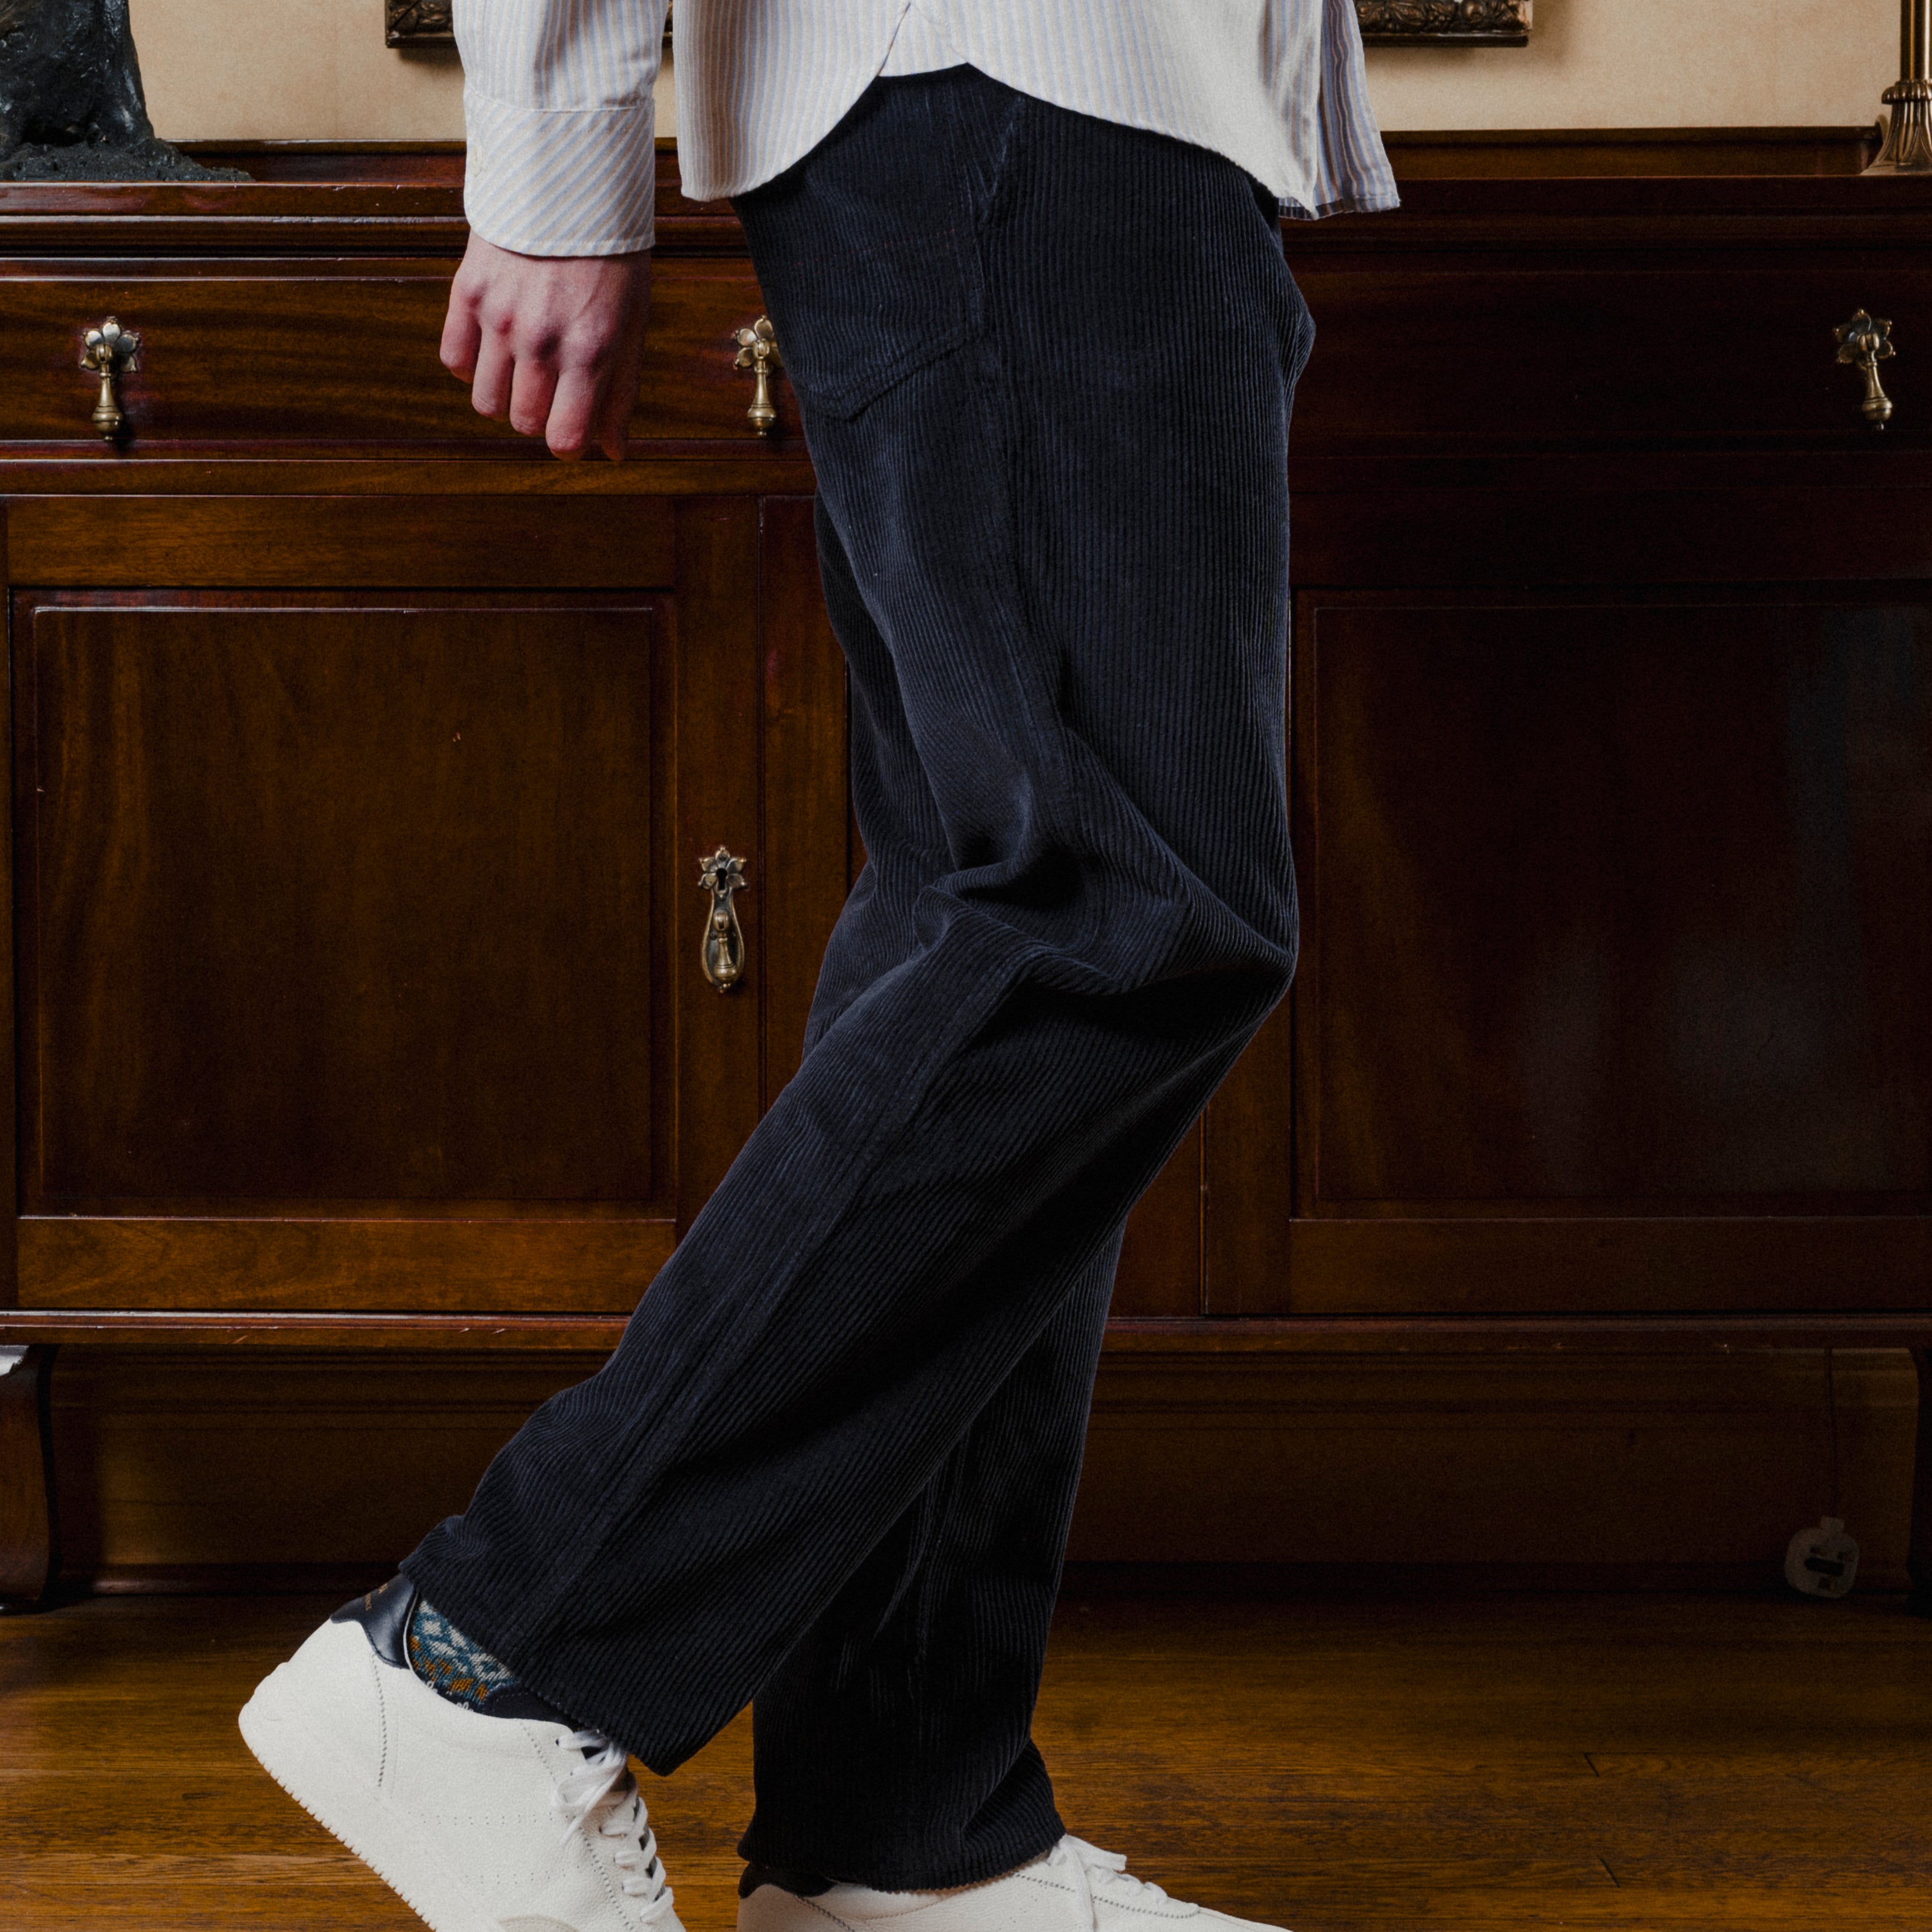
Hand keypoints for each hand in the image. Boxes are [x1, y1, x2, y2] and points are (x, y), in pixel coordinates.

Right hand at [440, 232, 652, 460]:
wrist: (568, 182)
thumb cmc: (610, 260)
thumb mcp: (631, 324)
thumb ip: (622, 392)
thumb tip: (615, 453)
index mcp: (590, 351)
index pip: (565, 439)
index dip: (568, 444)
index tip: (571, 428)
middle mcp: (541, 339)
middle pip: (522, 423)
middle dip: (538, 417)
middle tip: (551, 389)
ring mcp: (499, 316)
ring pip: (484, 401)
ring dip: (503, 396)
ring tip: (522, 368)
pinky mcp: (468, 291)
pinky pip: (453, 360)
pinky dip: (470, 365)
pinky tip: (492, 347)